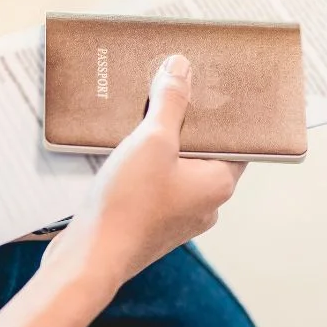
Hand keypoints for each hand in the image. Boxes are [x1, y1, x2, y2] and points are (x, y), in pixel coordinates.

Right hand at [41, 55, 245, 299]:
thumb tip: (181, 69)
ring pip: (177, 168)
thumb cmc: (129, 204)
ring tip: (143, 116)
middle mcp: (206, 203)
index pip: (237, 141)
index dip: (225, 114)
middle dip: (186, 124)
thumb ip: (170, 102)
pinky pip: (156, 185)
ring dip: (162, 144)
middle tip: (172, 92)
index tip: (212, 89)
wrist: (89, 258)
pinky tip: (125, 149)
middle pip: (204, 152)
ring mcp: (178, 216)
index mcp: (219, 184)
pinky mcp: (151, 224)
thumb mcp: (152, 140)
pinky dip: (145, 166)